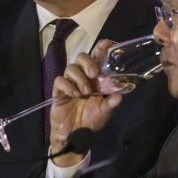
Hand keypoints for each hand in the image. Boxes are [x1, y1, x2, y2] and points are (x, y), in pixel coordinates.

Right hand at [48, 40, 122, 165]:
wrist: (75, 134)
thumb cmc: (91, 120)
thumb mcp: (105, 112)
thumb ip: (111, 104)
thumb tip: (119, 96)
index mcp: (95, 78)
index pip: (96, 58)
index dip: (100, 49)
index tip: (107, 44)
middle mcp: (82, 77)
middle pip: (81, 57)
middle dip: (88, 62)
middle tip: (94, 74)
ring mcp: (70, 83)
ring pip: (70, 68)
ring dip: (79, 78)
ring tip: (85, 92)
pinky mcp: (59, 91)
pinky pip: (60, 80)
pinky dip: (68, 86)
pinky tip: (74, 95)